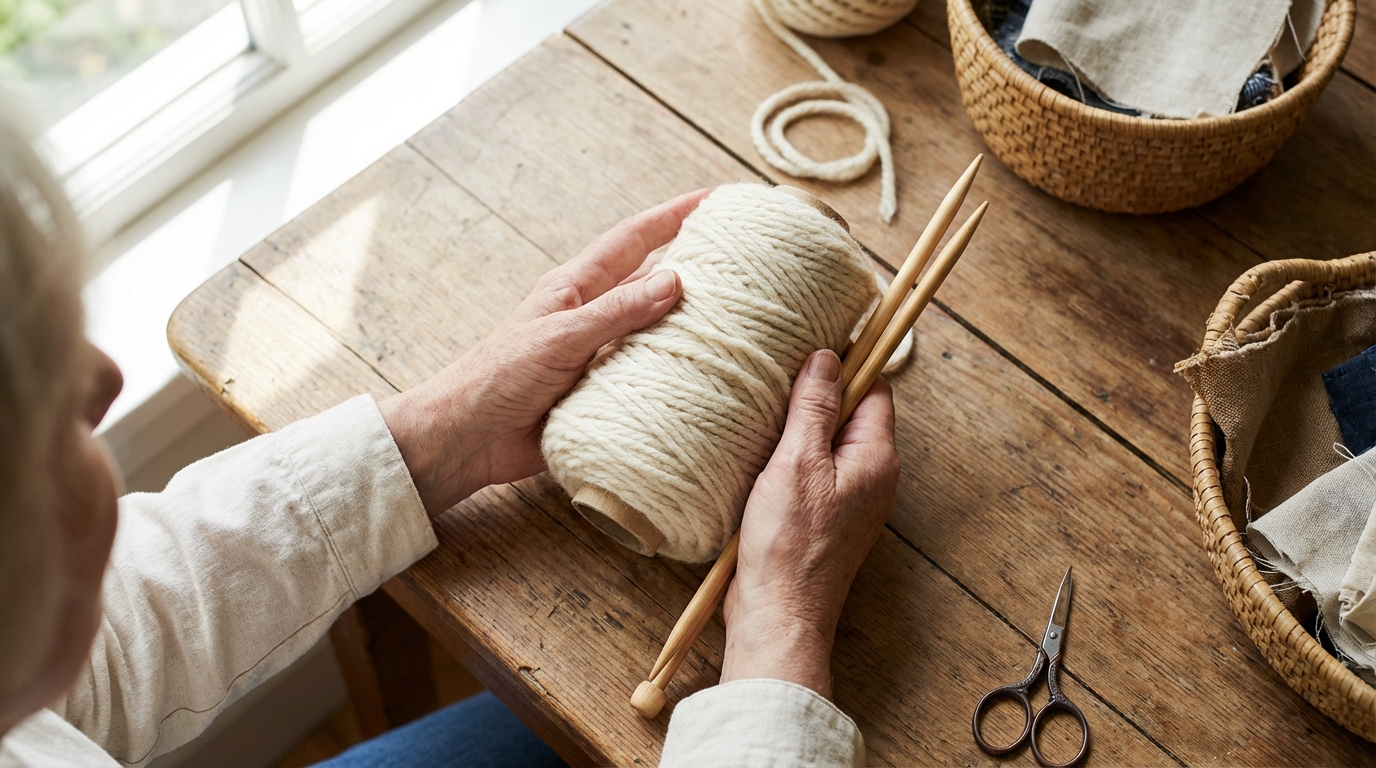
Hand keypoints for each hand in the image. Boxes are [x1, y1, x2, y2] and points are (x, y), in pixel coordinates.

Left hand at [379, 189, 711, 515]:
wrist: (468, 438)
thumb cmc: (498, 377)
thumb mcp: (560, 337)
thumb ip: (616, 311)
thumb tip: (674, 278)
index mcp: (577, 287)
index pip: (634, 238)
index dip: (674, 214)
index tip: (715, 198)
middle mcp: (593, 316)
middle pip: (652, 281)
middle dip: (695, 267)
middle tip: (745, 262)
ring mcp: (599, 354)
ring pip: (655, 330)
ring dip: (691, 325)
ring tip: (742, 321)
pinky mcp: (602, 394)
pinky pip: (648, 377)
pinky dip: (676, 375)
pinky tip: (708, 380)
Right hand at [720, 349, 899, 697]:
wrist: (779, 614)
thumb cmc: (790, 543)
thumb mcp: (797, 461)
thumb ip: (815, 406)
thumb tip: (828, 357)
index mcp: (877, 457)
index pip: (875, 389)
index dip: (847, 364)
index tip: (811, 348)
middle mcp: (872, 476)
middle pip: (853, 413)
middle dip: (819, 394)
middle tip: (779, 380)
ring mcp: (851, 499)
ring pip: (831, 442)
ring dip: (801, 427)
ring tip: (766, 415)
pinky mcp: (826, 517)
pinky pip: (817, 470)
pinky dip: (793, 456)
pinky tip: (763, 455)